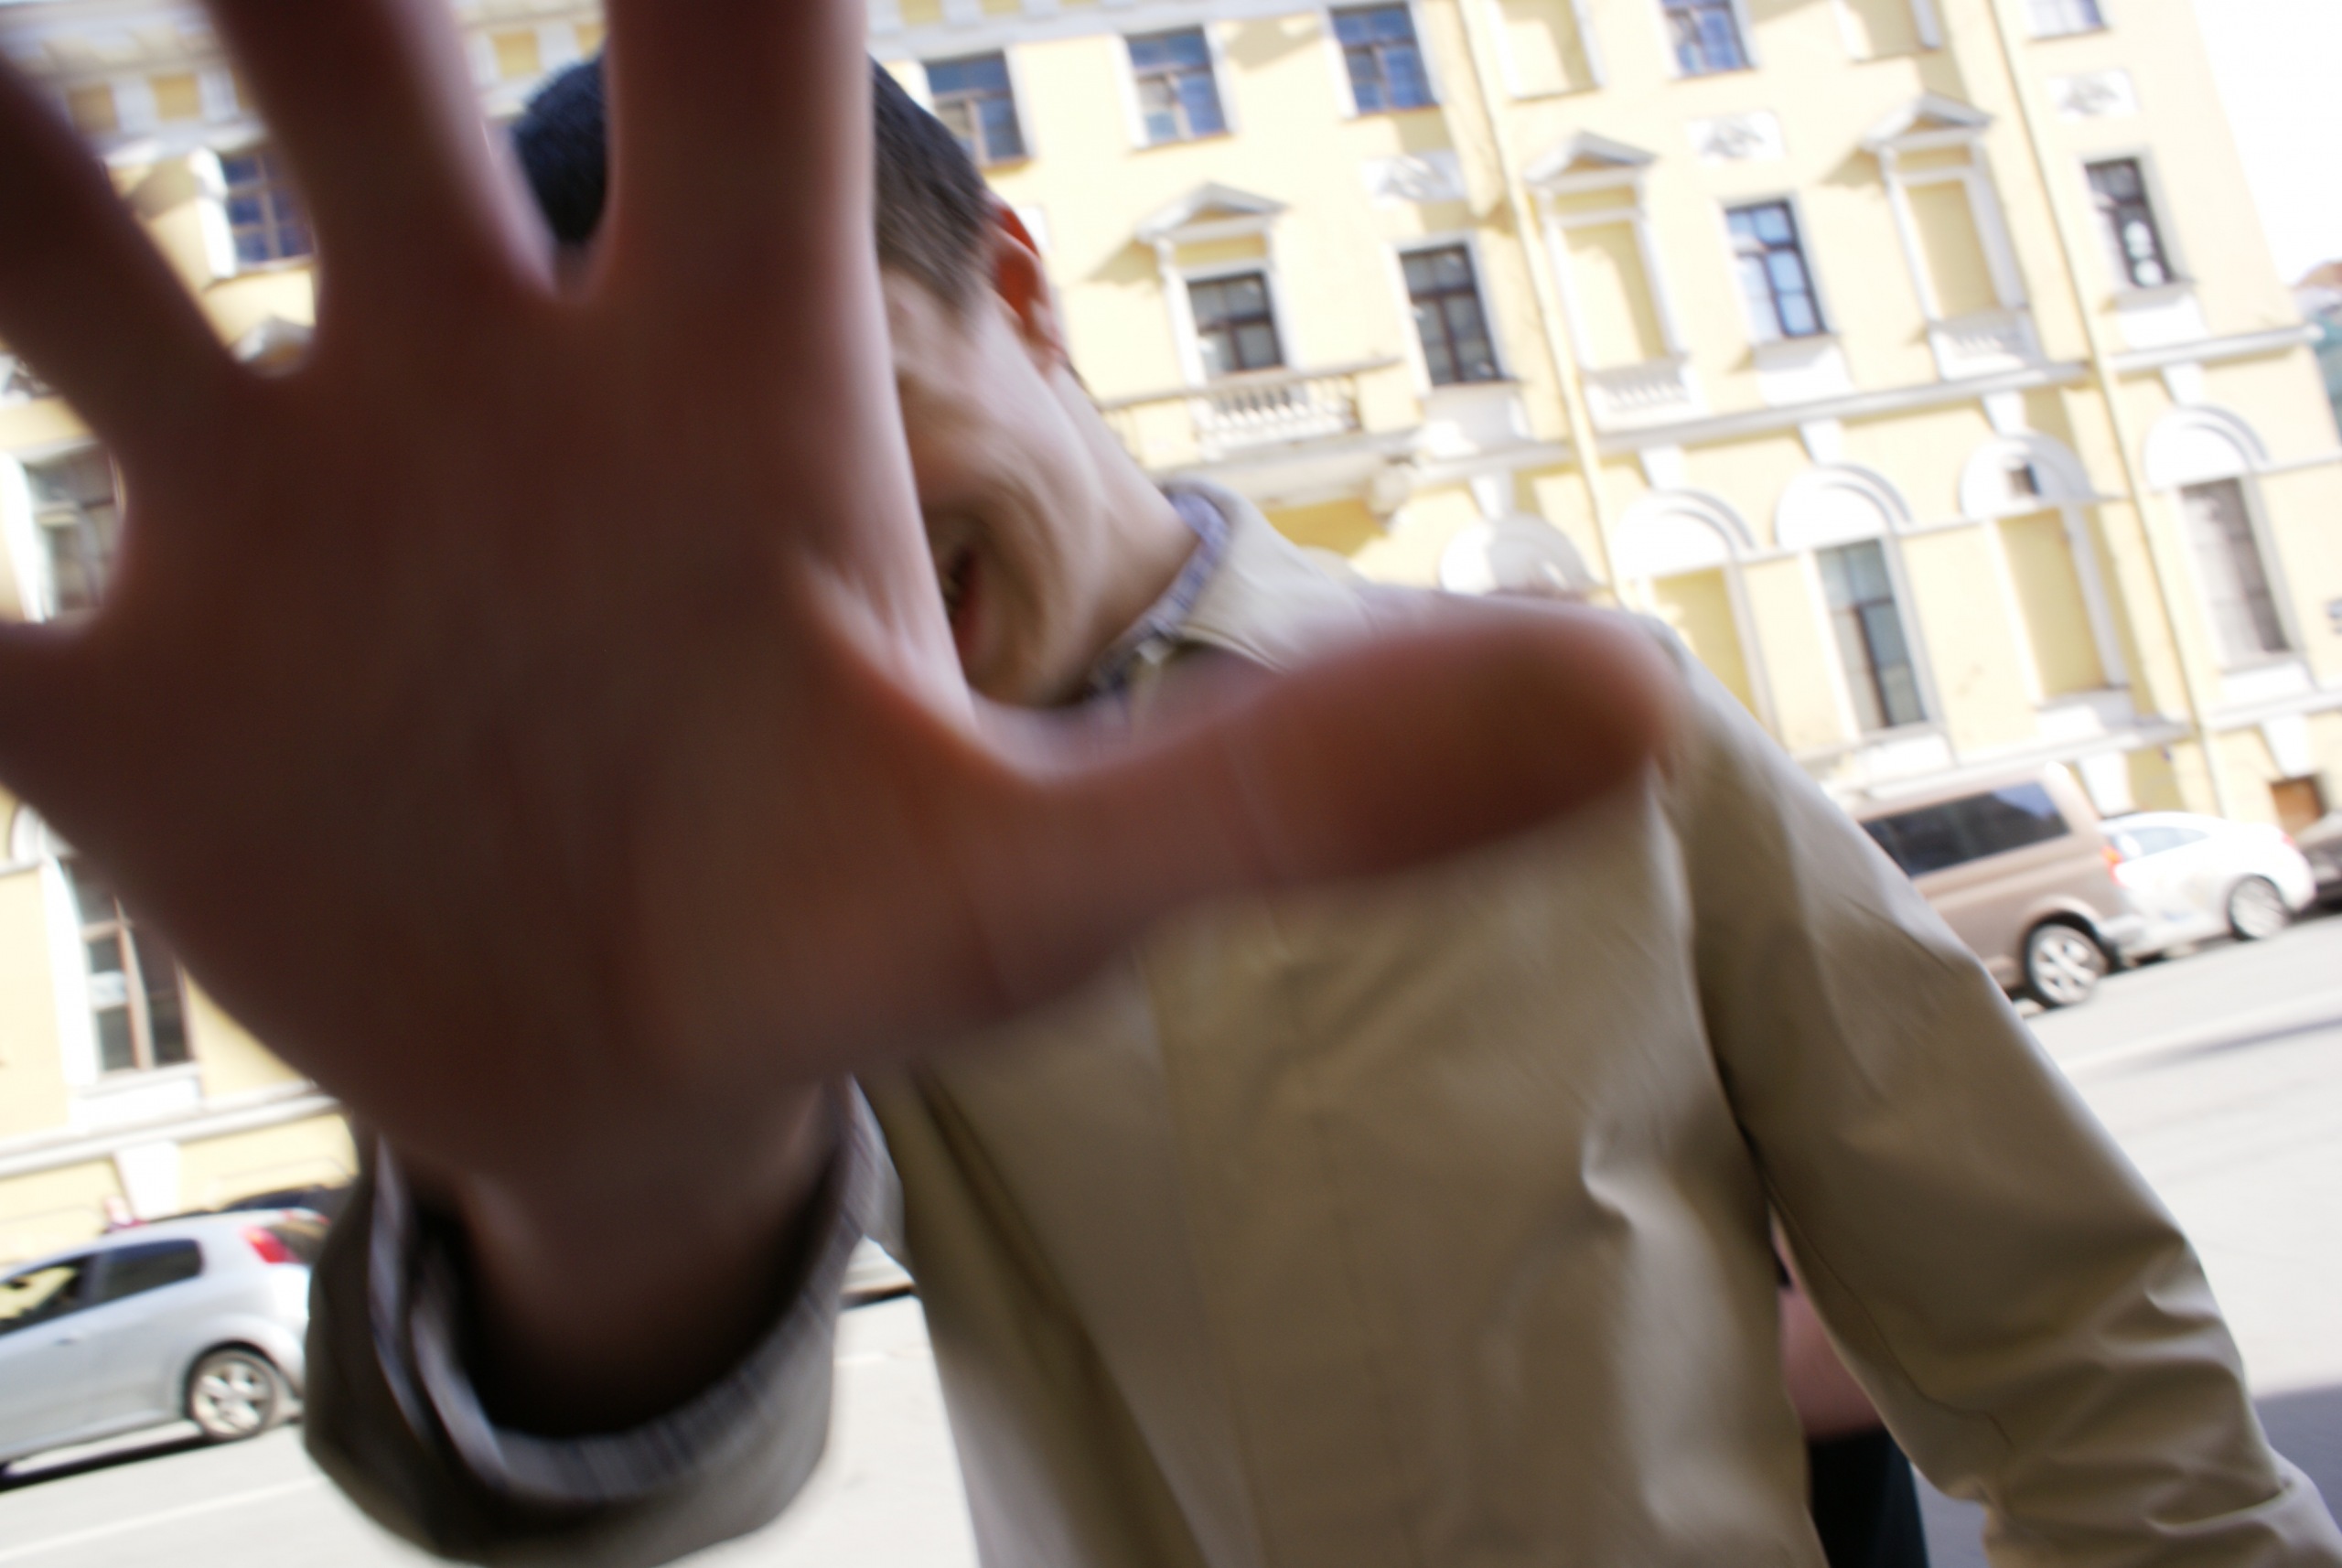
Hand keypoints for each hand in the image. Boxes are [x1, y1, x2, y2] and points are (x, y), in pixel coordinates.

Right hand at [0, 0, 1673, 1420]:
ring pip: (48, 244)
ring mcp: (260, 526)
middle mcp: (474, 383)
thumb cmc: (860, 930)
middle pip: (354, 49)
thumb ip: (1301, 797)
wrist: (656, 1078)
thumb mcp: (1062, 880)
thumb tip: (1634, 706)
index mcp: (729, 385)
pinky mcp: (111, 713)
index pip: (743, 34)